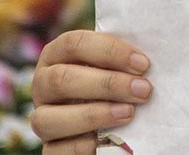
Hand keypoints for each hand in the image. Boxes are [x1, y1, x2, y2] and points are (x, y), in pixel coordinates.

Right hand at [31, 30, 152, 152]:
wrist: (106, 122)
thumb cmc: (117, 83)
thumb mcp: (116, 66)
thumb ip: (123, 60)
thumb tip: (145, 61)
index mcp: (57, 55)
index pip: (74, 44)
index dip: (110, 51)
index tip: (143, 64)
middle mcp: (43, 84)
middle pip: (62, 79)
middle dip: (108, 84)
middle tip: (143, 90)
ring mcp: (42, 118)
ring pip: (49, 117)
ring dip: (94, 114)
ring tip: (129, 113)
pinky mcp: (50, 149)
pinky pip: (57, 150)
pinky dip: (85, 145)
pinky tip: (110, 139)